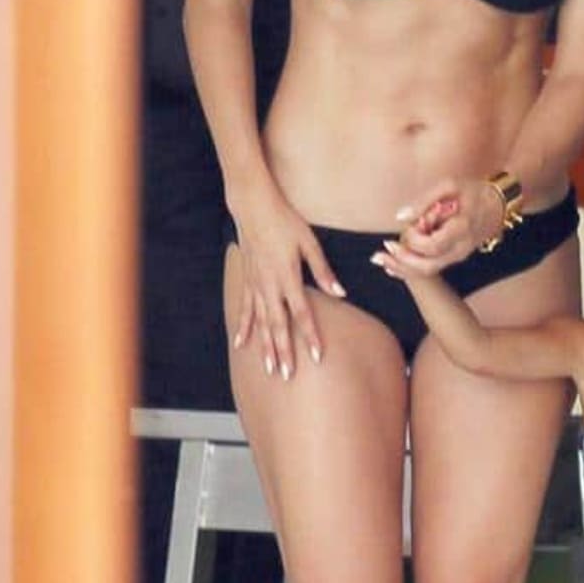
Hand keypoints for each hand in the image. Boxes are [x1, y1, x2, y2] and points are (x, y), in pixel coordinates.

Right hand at [229, 188, 344, 379]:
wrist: (253, 207)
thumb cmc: (285, 221)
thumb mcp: (309, 243)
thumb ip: (323, 270)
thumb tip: (341, 292)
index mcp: (288, 277)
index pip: (302, 313)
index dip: (310, 336)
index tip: (317, 356)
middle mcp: (270, 286)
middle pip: (279, 326)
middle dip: (285, 352)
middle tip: (288, 375)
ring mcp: (256, 285)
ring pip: (262, 323)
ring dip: (266, 347)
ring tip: (270, 369)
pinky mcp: (247, 280)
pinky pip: (246, 310)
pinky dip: (244, 328)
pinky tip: (242, 345)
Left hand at [391, 177, 507, 273]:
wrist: (497, 205)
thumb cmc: (472, 191)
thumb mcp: (450, 185)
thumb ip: (425, 200)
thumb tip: (400, 216)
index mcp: (461, 228)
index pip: (432, 245)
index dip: (413, 240)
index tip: (405, 227)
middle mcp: (460, 248)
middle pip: (427, 266)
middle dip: (401, 261)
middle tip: (380, 252)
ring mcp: (458, 256)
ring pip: (427, 271)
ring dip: (401, 268)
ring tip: (379, 260)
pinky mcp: (454, 258)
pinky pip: (431, 268)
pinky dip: (409, 269)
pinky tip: (391, 266)